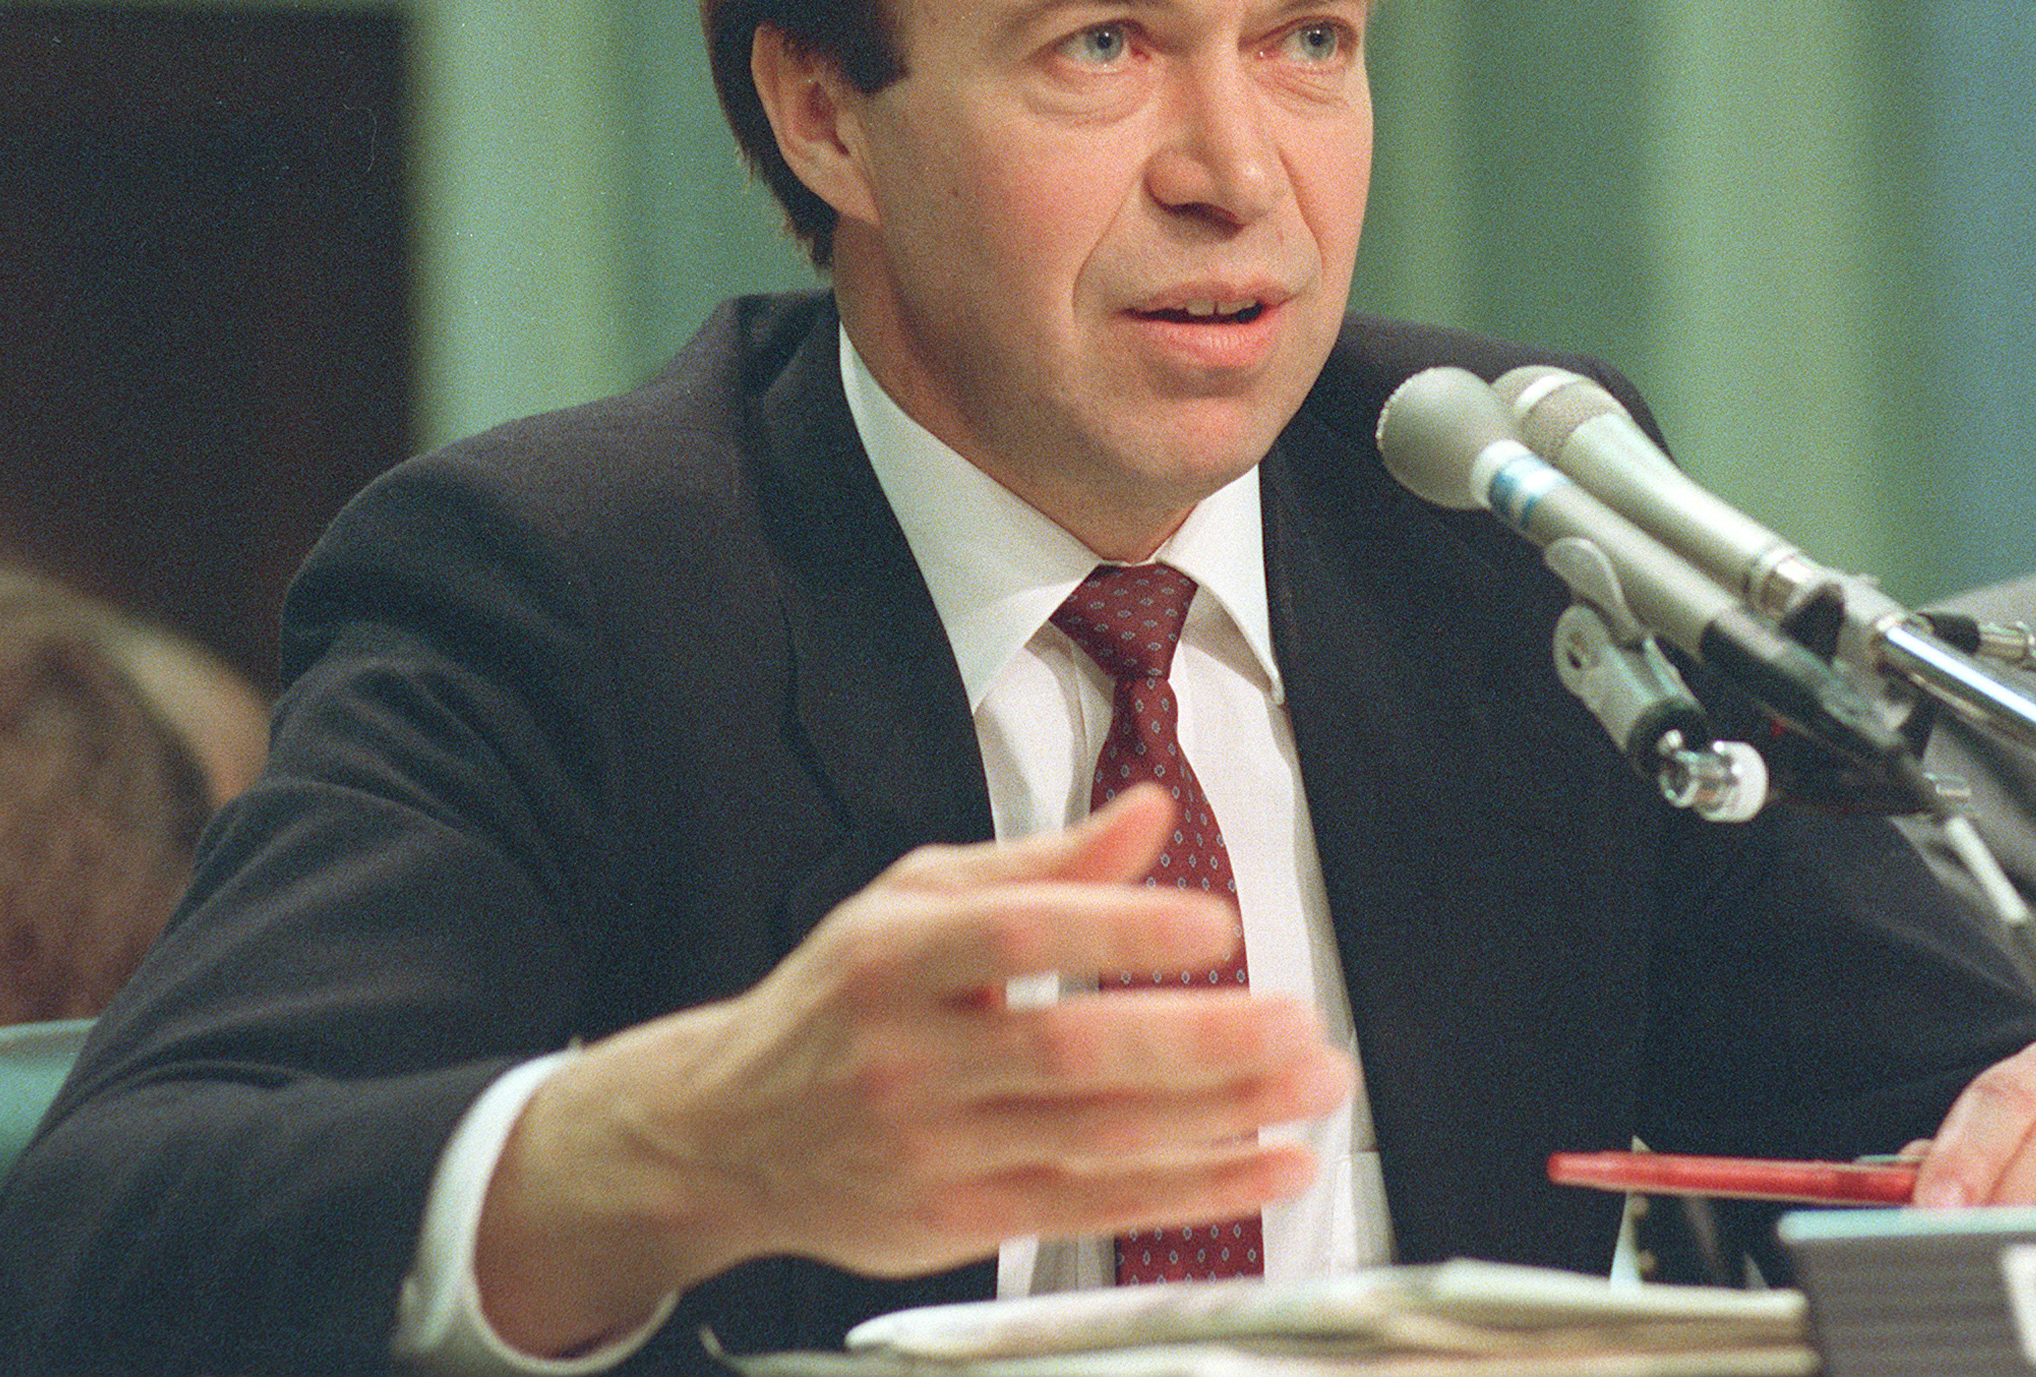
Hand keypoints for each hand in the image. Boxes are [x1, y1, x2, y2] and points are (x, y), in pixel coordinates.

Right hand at [472, 785, 1354, 1353]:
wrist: (724, 1132)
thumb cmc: (836, 1003)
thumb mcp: (913, 898)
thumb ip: (1043, 863)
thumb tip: (1149, 815)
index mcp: (893, 955)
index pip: (1014, 936)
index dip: (1120, 930)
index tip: (1216, 924)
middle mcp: (910, 1055)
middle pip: (1070, 1052)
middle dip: (1202, 1043)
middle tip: (1297, 1023)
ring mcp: (934, 1147)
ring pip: (1097, 1136)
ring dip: (1223, 1117)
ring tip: (1311, 1086)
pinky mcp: (960, 1220)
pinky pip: (1095, 1206)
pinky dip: (1194, 1191)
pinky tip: (1264, 1163)